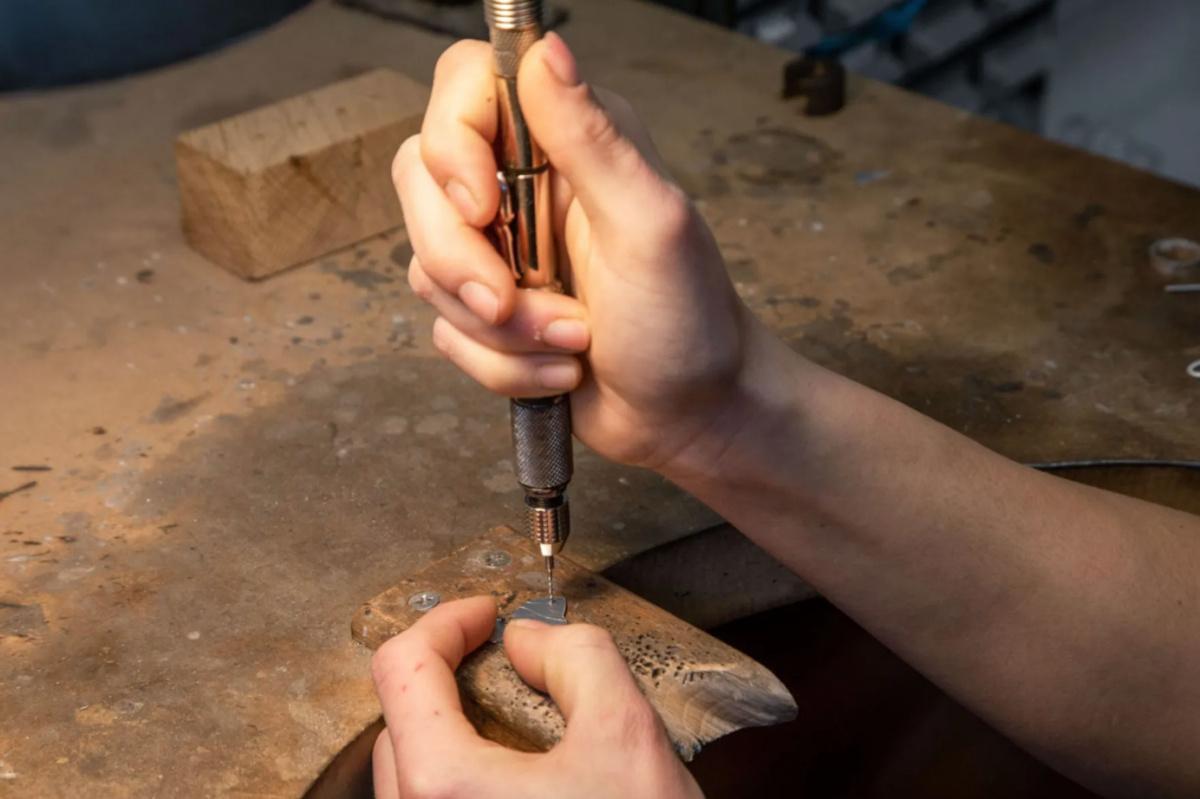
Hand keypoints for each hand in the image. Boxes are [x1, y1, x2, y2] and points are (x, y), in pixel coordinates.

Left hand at [371, 596, 702, 798]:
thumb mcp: (625, 734)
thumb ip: (574, 657)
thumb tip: (529, 640)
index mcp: (443, 786)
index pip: (402, 668)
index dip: (445, 621)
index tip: (484, 613)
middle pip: (402, 720)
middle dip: (452, 675)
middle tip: (511, 662)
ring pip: (417, 770)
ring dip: (460, 728)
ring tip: (529, 725)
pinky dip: (470, 774)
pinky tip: (531, 780)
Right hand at [393, 34, 759, 471]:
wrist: (691, 415)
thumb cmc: (688, 320)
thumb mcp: (648, 225)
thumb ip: (592, 138)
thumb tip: (546, 48)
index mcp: (565, 140)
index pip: (463, 87)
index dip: (451, 143)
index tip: (484, 209)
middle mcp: (521, 184)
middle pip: (422, 182)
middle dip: (464, 263)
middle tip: (512, 303)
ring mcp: (499, 251)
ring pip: (429, 270)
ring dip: (501, 329)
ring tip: (573, 342)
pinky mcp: (487, 313)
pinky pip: (447, 333)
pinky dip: (503, 366)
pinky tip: (561, 369)